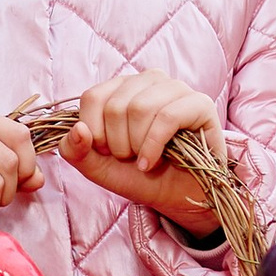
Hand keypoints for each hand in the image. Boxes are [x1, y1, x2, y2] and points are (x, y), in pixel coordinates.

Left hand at [59, 71, 223, 229]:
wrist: (176, 195)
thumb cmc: (139, 175)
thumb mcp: (98, 166)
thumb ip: (76, 150)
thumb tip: (78, 129)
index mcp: (122, 87)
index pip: (93, 97)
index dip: (94, 133)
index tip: (107, 152)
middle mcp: (149, 80)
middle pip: (116, 106)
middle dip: (118, 144)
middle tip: (130, 158)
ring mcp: (176, 88)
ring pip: (141, 108)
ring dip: (137, 145)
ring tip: (144, 161)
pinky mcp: (199, 104)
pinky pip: (168, 117)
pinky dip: (154, 146)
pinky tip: (152, 162)